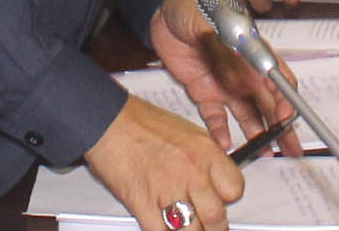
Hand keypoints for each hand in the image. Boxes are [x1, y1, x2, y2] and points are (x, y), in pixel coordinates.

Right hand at [84, 93, 244, 230]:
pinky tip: (163, 226)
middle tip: (206, 223)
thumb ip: (202, 157)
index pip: (234, 189)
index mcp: (204, 150)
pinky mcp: (144, 204)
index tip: (220, 201)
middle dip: (212, 225)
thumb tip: (213, 178)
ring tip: (183, 225)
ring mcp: (168, 189)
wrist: (104, 117)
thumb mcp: (183, 130)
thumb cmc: (137, 119)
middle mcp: (191, 171)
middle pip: (216, 218)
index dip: (227, 198)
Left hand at [150, 0, 299, 155]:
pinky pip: (216, 117)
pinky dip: (221, 132)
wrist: (165, 15)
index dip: (286, 98)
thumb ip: (228, 31)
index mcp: (250, 52)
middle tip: (290, 148)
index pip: (277, 78)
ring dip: (258, 134)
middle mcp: (242, 72)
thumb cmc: (192, 7)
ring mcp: (225, 85)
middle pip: (268, 103)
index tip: (287, 115)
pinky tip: (225, 144)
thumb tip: (245, 45)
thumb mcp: (212, 14)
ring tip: (264, 153)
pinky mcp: (205, 94)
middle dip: (282, 127)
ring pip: (248, 115)